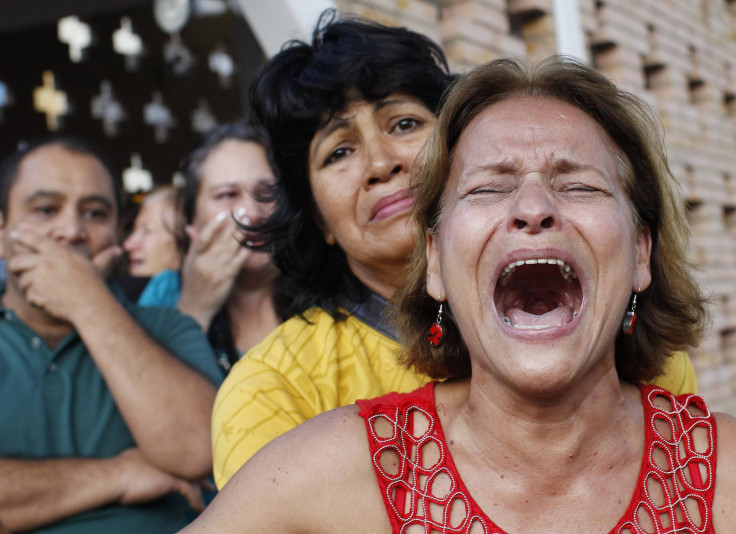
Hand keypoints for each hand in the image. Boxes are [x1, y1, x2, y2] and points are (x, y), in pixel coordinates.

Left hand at [6, 227, 120, 320]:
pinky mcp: (36, 293)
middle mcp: (47, 262)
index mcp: (59, 252)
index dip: (23, 235)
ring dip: (29, 286)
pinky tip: (48, 301)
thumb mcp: (99, 268)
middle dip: (15, 266)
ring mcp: (40, 278)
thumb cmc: (96, 287)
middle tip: (19, 270)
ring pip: (22, 280)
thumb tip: (118, 251)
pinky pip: (28, 295)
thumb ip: (105, 257)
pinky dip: (35, 299)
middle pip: (17, 260)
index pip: (35, 239)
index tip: (15, 234)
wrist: (91, 306)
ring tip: (43, 290)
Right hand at [114, 448, 205, 511]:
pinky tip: (197, 508)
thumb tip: (146, 465)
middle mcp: (171, 456)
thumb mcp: (136, 458)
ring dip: (201, 490)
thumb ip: (147, 459)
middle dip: (201, 474)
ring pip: (194, 477)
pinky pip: (190, 491)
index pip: (183, 455)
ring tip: (206, 500)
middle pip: (193, 464)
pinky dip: (195, 500)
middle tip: (209, 485)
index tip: (197, 469)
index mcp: (163, 450)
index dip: (191, 462)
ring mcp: (173, 466)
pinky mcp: (173, 480)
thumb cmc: (119, 470)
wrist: (114, 476)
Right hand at [177, 210, 249, 329]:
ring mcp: (215, 271)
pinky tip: (250, 244)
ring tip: (249, 222)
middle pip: (220, 240)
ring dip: (241, 234)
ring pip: (230, 249)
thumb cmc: (192, 284)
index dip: (214, 225)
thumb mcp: (189, 263)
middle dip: (233, 224)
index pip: (203, 237)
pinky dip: (243, 252)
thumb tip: (191, 227)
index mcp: (194, 257)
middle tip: (243, 211)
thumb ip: (194, 245)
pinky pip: (236, 263)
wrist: (194, 309)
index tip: (224, 214)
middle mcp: (204, 263)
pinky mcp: (225, 280)